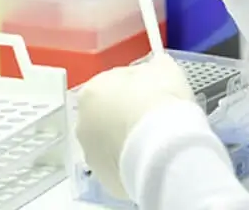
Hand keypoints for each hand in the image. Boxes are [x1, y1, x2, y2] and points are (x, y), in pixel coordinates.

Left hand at [75, 54, 196, 199]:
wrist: (164, 150)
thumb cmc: (160, 102)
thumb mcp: (164, 68)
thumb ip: (154, 67)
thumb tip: (155, 69)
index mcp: (92, 91)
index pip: (114, 83)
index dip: (137, 86)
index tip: (155, 91)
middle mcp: (84, 123)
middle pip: (108, 114)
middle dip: (127, 114)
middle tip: (155, 115)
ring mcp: (92, 155)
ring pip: (111, 142)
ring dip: (128, 139)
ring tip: (156, 139)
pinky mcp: (105, 180)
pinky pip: (120, 165)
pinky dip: (133, 162)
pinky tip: (153, 158)